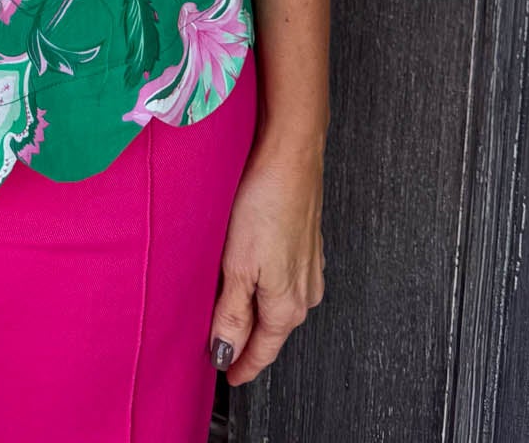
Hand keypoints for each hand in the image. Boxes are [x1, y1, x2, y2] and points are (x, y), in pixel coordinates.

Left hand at [208, 131, 325, 387]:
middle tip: (219, 347)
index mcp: (287, 304)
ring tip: (227, 312)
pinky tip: (248, 273)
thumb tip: (225, 352)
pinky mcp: (305, 242)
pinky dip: (264, 284)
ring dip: (255, 310)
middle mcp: (305, 290)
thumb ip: (231, 312)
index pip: (263, 350)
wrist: (289, 152)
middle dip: (247, 340)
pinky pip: (283, 278)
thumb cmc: (264, 201)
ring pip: (278, 302)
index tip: (226, 376)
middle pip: (271, 328)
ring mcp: (309, 266)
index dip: (242, 365)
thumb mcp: (238, 265)